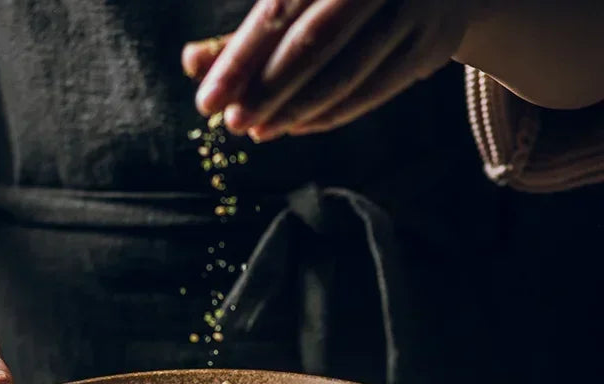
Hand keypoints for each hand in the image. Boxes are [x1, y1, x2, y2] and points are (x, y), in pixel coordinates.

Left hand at [183, 0, 478, 139]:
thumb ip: (248, 33)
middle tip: (232, 124)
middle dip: (267, 90)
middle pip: (314, 43)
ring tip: (258, 131)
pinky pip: (374, 90)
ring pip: (346, 72)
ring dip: (296, 110)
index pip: (277, 10)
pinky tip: (296, 127)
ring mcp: (412, 9)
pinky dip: (331, 114)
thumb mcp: (297, 0)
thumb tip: (191, 62)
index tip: (207, 100)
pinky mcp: (431, 45)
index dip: (239, 60)